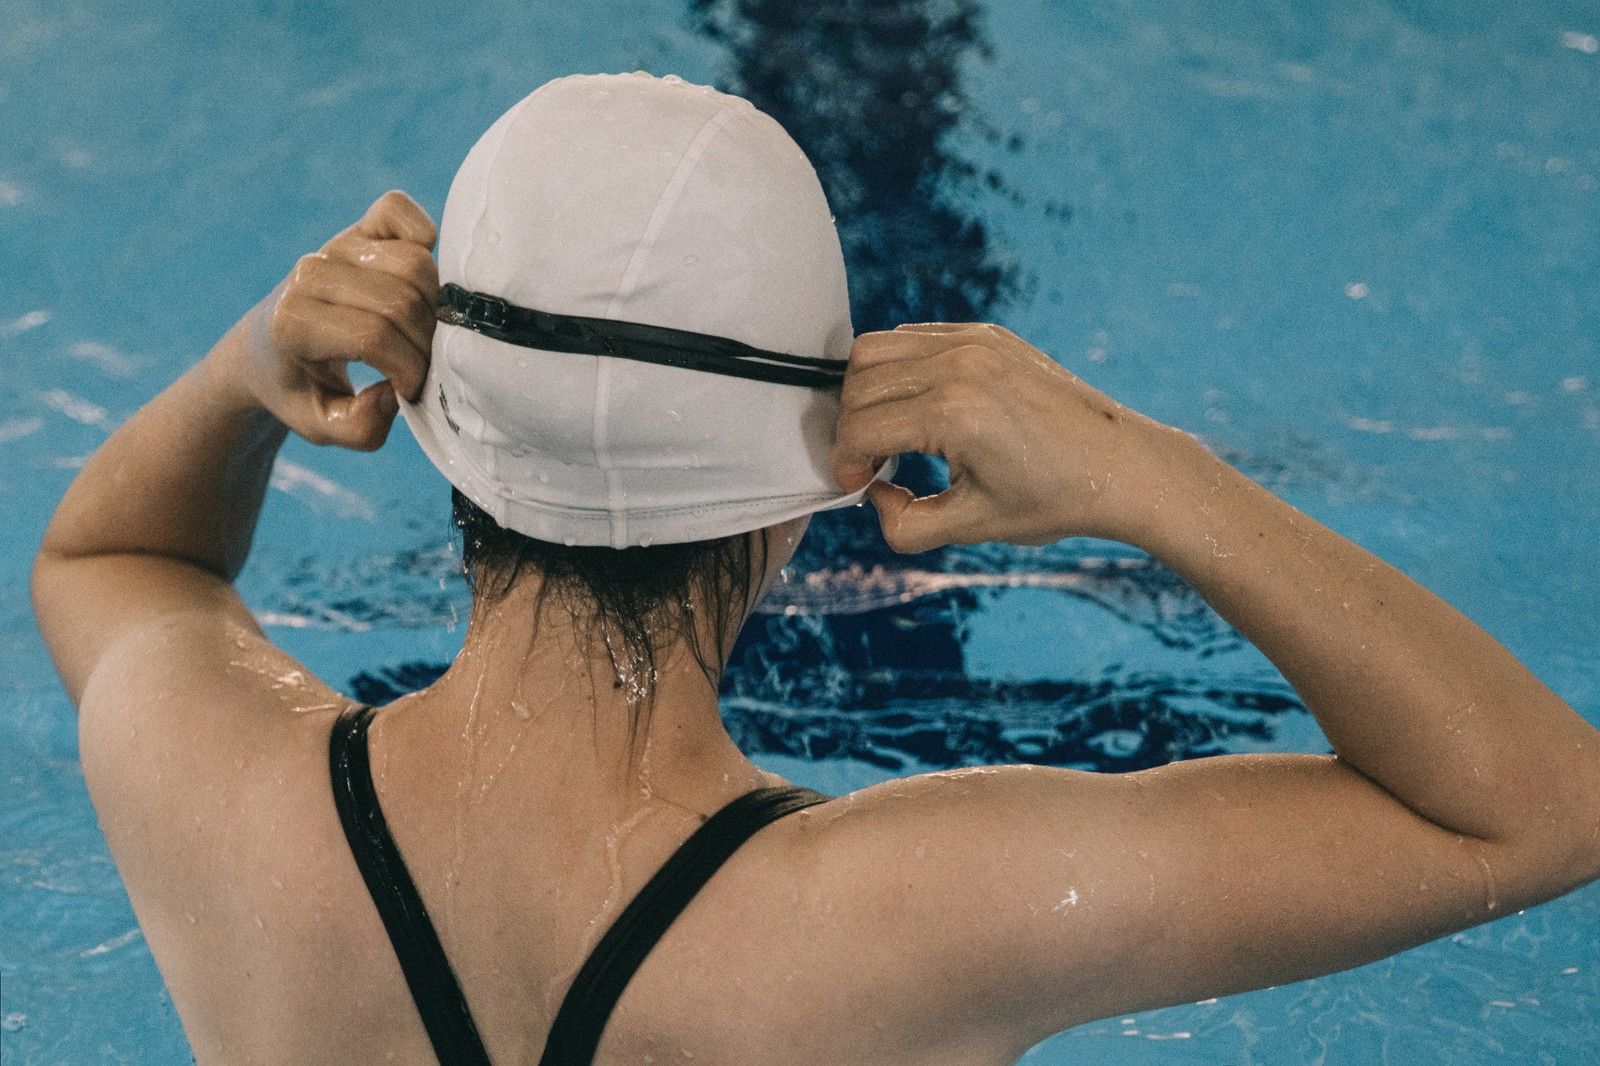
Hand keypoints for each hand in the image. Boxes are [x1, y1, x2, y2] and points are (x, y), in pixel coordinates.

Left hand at [233, 190, 439, 450]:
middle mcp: (309, 275)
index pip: (375, 336)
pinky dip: (423, 237)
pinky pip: (400, 212)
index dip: (408, 371)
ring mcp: (333, 246)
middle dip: (427, 344)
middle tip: (420, 366)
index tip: (407, 392)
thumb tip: (396, 394)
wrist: (264, 350)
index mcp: (292, 323)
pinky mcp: (356, 229)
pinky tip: (420, 280)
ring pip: (416, 264)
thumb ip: (360, 429)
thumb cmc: (300, 391)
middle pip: (404, 301)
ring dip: (435, 306)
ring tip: (421, 333)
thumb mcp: (320, 427)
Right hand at [830, 322, 1207, 552]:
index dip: (844, 464)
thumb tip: (875, 494)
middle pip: (857, 384)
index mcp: (953, 414)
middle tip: (871, 465)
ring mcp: (974, 342)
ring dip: (865, 393)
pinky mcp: (988, 335)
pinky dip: (898, 369)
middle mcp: (959, 365)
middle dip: (850, 430)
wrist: (1121, 467)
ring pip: (875, 350)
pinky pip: (913, 337)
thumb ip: (904, 524)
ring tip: (889, 434)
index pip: (859, 429)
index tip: (858, 486)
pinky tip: (918, 408)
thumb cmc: (1055, 500)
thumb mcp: (972, 528)